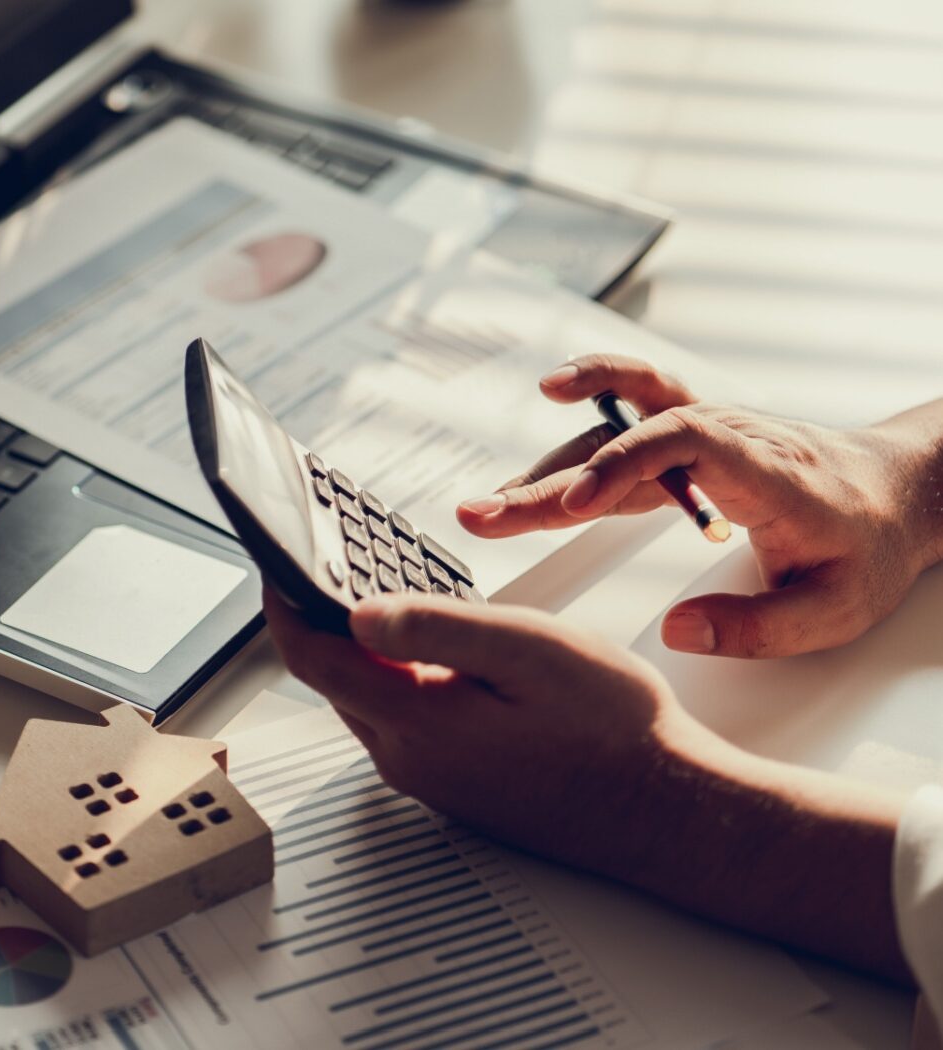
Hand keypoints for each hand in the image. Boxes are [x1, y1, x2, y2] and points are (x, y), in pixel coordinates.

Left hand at [262, 585, 683, 877]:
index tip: (277, 564)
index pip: (315, 658)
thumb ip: (435, 630)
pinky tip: (434, 655)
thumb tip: (357, 613)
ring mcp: (436, 779)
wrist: (668, 810)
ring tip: (381, 599)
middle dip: (323, 622)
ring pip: (373, 700)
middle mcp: (413, 760)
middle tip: (330, 568)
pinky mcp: (460, 785)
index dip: (287, 605)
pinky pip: (406, 722)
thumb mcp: (526, 651)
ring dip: (365, 651)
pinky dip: (401, 680)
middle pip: (337, 680)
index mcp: (418, 723)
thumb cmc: (613, 729)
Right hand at [457, 354, 942, 658]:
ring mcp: (706, 430)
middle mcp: (727, 437)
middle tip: (485, 516)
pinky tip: (547, 416)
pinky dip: (585, 415)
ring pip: (615, 434)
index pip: (686, 442)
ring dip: (548, 467)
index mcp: (766, 472)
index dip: (623, 465)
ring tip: (488, 507)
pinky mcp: (691, 437)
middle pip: (626, 443)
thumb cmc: (869, 546)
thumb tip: (677, 630)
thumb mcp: (836, 610)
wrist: (896, 489)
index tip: (574, 507)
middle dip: (551, 481)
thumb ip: (758, 627)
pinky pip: (631, 415)